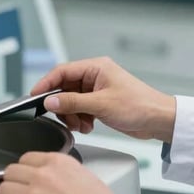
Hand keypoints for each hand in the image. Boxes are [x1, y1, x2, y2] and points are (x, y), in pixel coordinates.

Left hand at [0, 152, 121, 193]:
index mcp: (58, 162)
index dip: (25, 169)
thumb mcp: (86, 176)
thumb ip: (65, 172)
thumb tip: (56, 178)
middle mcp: (42, 175)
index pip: (27, 158)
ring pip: (4, 189)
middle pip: (12, 171)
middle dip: (14, 181)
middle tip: (19, 191)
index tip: (25, 176)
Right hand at [33, 57, 175, 141]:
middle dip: (63, 106)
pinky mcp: (101, 102)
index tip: (34, 96)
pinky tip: (88, 126)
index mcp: (96, 67)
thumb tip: (50, 101)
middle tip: (66, 118)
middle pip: (65, 88)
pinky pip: (80, 109)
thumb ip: (72, 102)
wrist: (159, 120)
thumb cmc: (139, 105)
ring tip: (82, 125)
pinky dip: (80, 119)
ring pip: (71, 101)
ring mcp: (98, 90)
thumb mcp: (101, 104)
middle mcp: (95, 76)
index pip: (62, 71)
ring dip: (72, 115)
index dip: (46, 84)